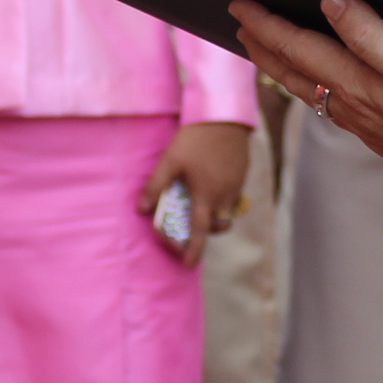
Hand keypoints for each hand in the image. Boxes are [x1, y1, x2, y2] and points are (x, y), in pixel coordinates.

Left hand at [139, 122, 253, 270]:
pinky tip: (210, 182)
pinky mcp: (242, 175)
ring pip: (226, 212)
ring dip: (214, 214)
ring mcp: (236, 186)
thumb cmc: (195, 138)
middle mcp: (224, 195)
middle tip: (191, 226)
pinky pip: (233, 196)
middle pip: (217, 226)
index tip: (188, 264)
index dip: (194, 250)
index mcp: (205, 195)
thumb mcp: (171, 161)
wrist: (224, 117)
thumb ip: (156, 186)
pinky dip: (222, 198)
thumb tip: (141, 209)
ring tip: (200, 202)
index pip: (200, 231)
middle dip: (205, 232)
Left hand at [233, 0, 382, 199]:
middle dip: (264, 47)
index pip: (297, 47)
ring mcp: (370, 125)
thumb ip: (369, 31)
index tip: (239, 4)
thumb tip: (329, 2)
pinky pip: (337, 108)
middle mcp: (355, 107)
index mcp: (357, 83)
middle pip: (295, 73)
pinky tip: (324, 88)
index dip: (266, 24)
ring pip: (313, 92)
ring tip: (271, 54)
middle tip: (241, 25)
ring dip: (287, 69)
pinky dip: (317, 88)